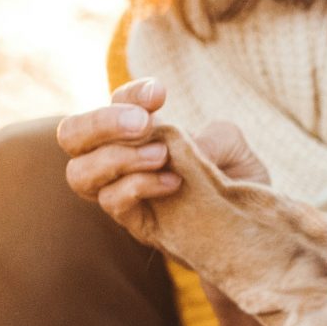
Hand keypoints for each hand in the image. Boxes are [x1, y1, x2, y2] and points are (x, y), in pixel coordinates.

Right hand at [59, 78, 265, 244]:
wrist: (255, 232)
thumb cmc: (237, 182)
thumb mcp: (235, 148)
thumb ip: (212, 137)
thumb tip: (181, 146)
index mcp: (140, 131)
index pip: (114, 103)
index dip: (130, 94)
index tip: (161, 93)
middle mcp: (120, 159)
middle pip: (71, 135)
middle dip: (101, 122)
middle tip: (144, 123)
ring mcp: (122, 194)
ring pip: (80, 173)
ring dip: (117, 156)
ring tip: (161, 155)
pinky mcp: (135, 224)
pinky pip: (112, 203)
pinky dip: (138, 186)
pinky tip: (173, 182)